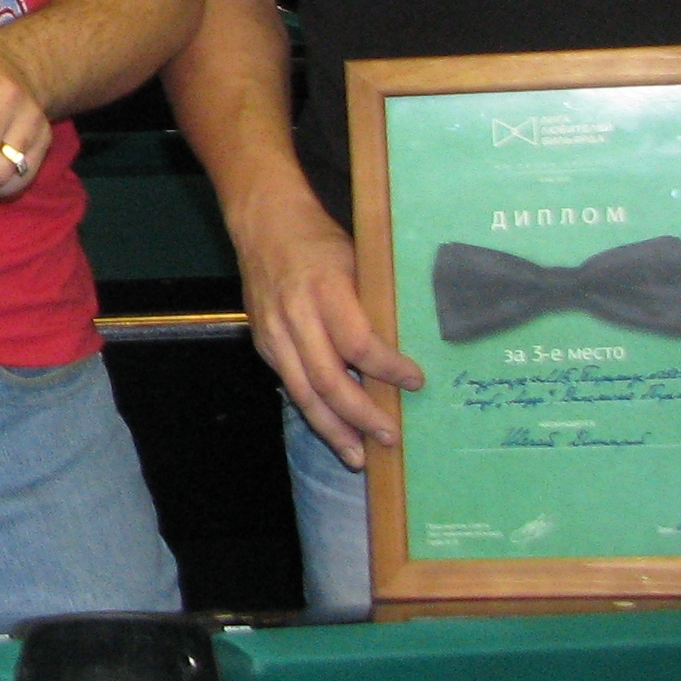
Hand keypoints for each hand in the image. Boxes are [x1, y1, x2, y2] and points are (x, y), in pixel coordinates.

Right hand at [227, 199, 421, 470]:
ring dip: (333, 429)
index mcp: (324, 290)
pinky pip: (290, 385)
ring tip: (357, 456)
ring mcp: (274, 333)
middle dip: (361, 415)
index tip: (416, 381)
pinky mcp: (264, 343)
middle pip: (329, 379)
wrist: (264, 224)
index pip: (358, 343)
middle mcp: (295, 316)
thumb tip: (409, 346)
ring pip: (303, 393)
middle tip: (390, 438)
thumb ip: (372, 304)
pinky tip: (334, 428)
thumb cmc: (320, 240)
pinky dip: (314, 410)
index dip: (388, 369)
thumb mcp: (356, 260)